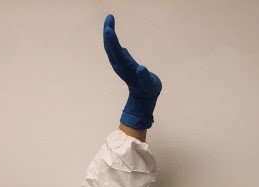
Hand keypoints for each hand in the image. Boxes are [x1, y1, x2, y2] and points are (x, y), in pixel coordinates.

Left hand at [103, 14, 161, 129]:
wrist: (143, 97)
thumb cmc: (149, 90)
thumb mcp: (150, 85)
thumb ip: (145, 78)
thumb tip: (141, 69)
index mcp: (126, 68)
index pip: (117, 52)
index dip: (112, 40)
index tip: (109, 28)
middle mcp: (119, 65)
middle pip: (109, 47)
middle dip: (108, 32)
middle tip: (109, 17)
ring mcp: (119, 63)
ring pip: (110, 47)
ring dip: (108, 33)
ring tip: (110, 20)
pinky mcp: (121, 61)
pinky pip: (113, 48)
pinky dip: (111, 38)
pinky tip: (111, 31)